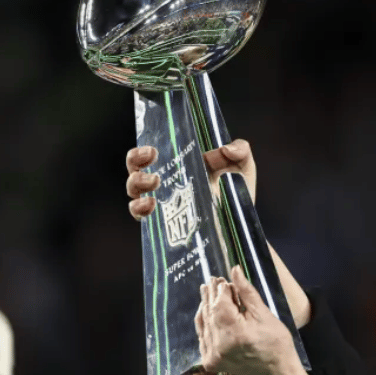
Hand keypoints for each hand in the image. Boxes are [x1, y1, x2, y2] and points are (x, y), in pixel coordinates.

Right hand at [125, 138, 256, 221]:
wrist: (241, 225)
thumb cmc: (237, 193)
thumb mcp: (242, 167)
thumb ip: (240, 150)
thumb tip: (225, 149)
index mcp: (178, 165)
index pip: (149, 154)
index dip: (141, 151)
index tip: (151, 150)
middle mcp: (164, 183)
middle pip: (135, 168)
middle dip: (135, 161)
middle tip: (152, 158)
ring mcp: (162, 203)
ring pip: (133, 189)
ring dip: (137, 182)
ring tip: (154, 182)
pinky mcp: (162, 223)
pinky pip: (139, 214)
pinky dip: (138, 207)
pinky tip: (151, 204)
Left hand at [196, 265, 309, 374]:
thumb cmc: (277, 345)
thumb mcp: (266, 316)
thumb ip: (247, 293)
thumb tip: (235, 271)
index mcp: (236, 332)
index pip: (221, 303)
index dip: (221, 289)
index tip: (223, 279)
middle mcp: (220, 344)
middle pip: (211, 312)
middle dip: (212, 295)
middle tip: (213, 280)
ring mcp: (213, 354)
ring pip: (204, 323)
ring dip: (205, 306)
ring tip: (207, 291)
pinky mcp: (210, 361)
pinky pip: (202, 336)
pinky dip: (203, 323)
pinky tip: (205, 312)